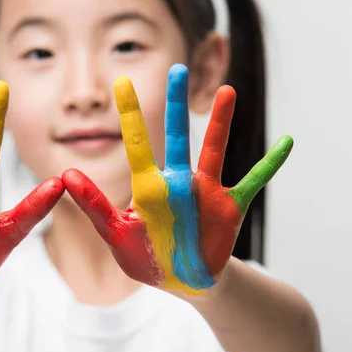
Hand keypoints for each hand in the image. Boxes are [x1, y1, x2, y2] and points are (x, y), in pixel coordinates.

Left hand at [63, 64, 291, 295]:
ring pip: (214, 150)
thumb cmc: (148, 259)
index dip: (129, 114)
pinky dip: (269, 164)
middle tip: (175, 69)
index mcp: (149, 189)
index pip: (137, 145)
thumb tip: (65, 175)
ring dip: (220, 122)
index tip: (121, 82)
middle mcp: (178, 182)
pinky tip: (287, 142)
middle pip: (177, 137)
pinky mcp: (229, 207)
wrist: (185, 282)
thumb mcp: (116, 235)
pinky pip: (253, 181)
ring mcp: (205, 192)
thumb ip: (94, 207)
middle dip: (175, 105)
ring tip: (226, 90)